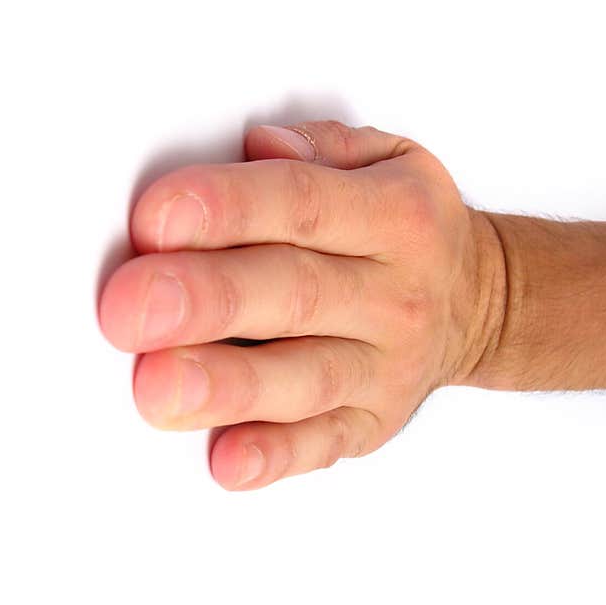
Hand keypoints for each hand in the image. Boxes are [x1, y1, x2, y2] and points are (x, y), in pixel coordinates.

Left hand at [99, 121, 504, 489]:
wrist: (474, 304)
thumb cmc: (407, 230)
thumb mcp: (388, 160)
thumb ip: (323, 148)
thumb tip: (258, 145)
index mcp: (396, 217)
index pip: (303, 204)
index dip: (227, 209)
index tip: (155, 219)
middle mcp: (396, 295)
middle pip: (295, 293)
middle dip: (209, 301)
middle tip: (131, 310)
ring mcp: (387, 368)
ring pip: (304, 378)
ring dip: (230, 385)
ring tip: (160, 388)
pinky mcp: (372, 422)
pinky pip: (323, 443)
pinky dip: (274, 456)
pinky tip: (226, 459)